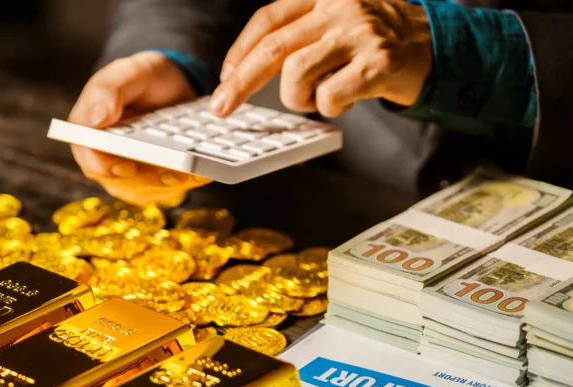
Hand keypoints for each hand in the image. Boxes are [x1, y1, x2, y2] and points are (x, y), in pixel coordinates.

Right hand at [68, 51, 210, 204]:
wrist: (174, 88)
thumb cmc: (146, 79)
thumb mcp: (131, 72)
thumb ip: (109, 90)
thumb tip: (96, 119)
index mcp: (90, 129)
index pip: (86, 156)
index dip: (102, 166)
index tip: (127, 165)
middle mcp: (103, 156)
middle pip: (117, 181)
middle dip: (146, 178)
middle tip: (171, 169)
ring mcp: (126, 173)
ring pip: (142, 191)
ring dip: (167, 182)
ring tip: (190, 169)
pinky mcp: (149, 182)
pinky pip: (164, 192)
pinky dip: (183, 182)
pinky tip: (199, 171)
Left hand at [210, 0, 431, 118]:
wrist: (435, 45)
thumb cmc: (374, 41)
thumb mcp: (335, 22)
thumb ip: (298, 35)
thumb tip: (242, 70)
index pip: (269, 19)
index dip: (241, 50)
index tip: (225, 76)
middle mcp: (340, 7)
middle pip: (273, 48)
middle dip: (241, 82)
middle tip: (221, 107)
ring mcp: (360, 33)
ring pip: (297, 73)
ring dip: (296, 98)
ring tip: (315, 98)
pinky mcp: (378, 62)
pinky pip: (330, 95)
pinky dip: (329, 106)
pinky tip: (345, 99)